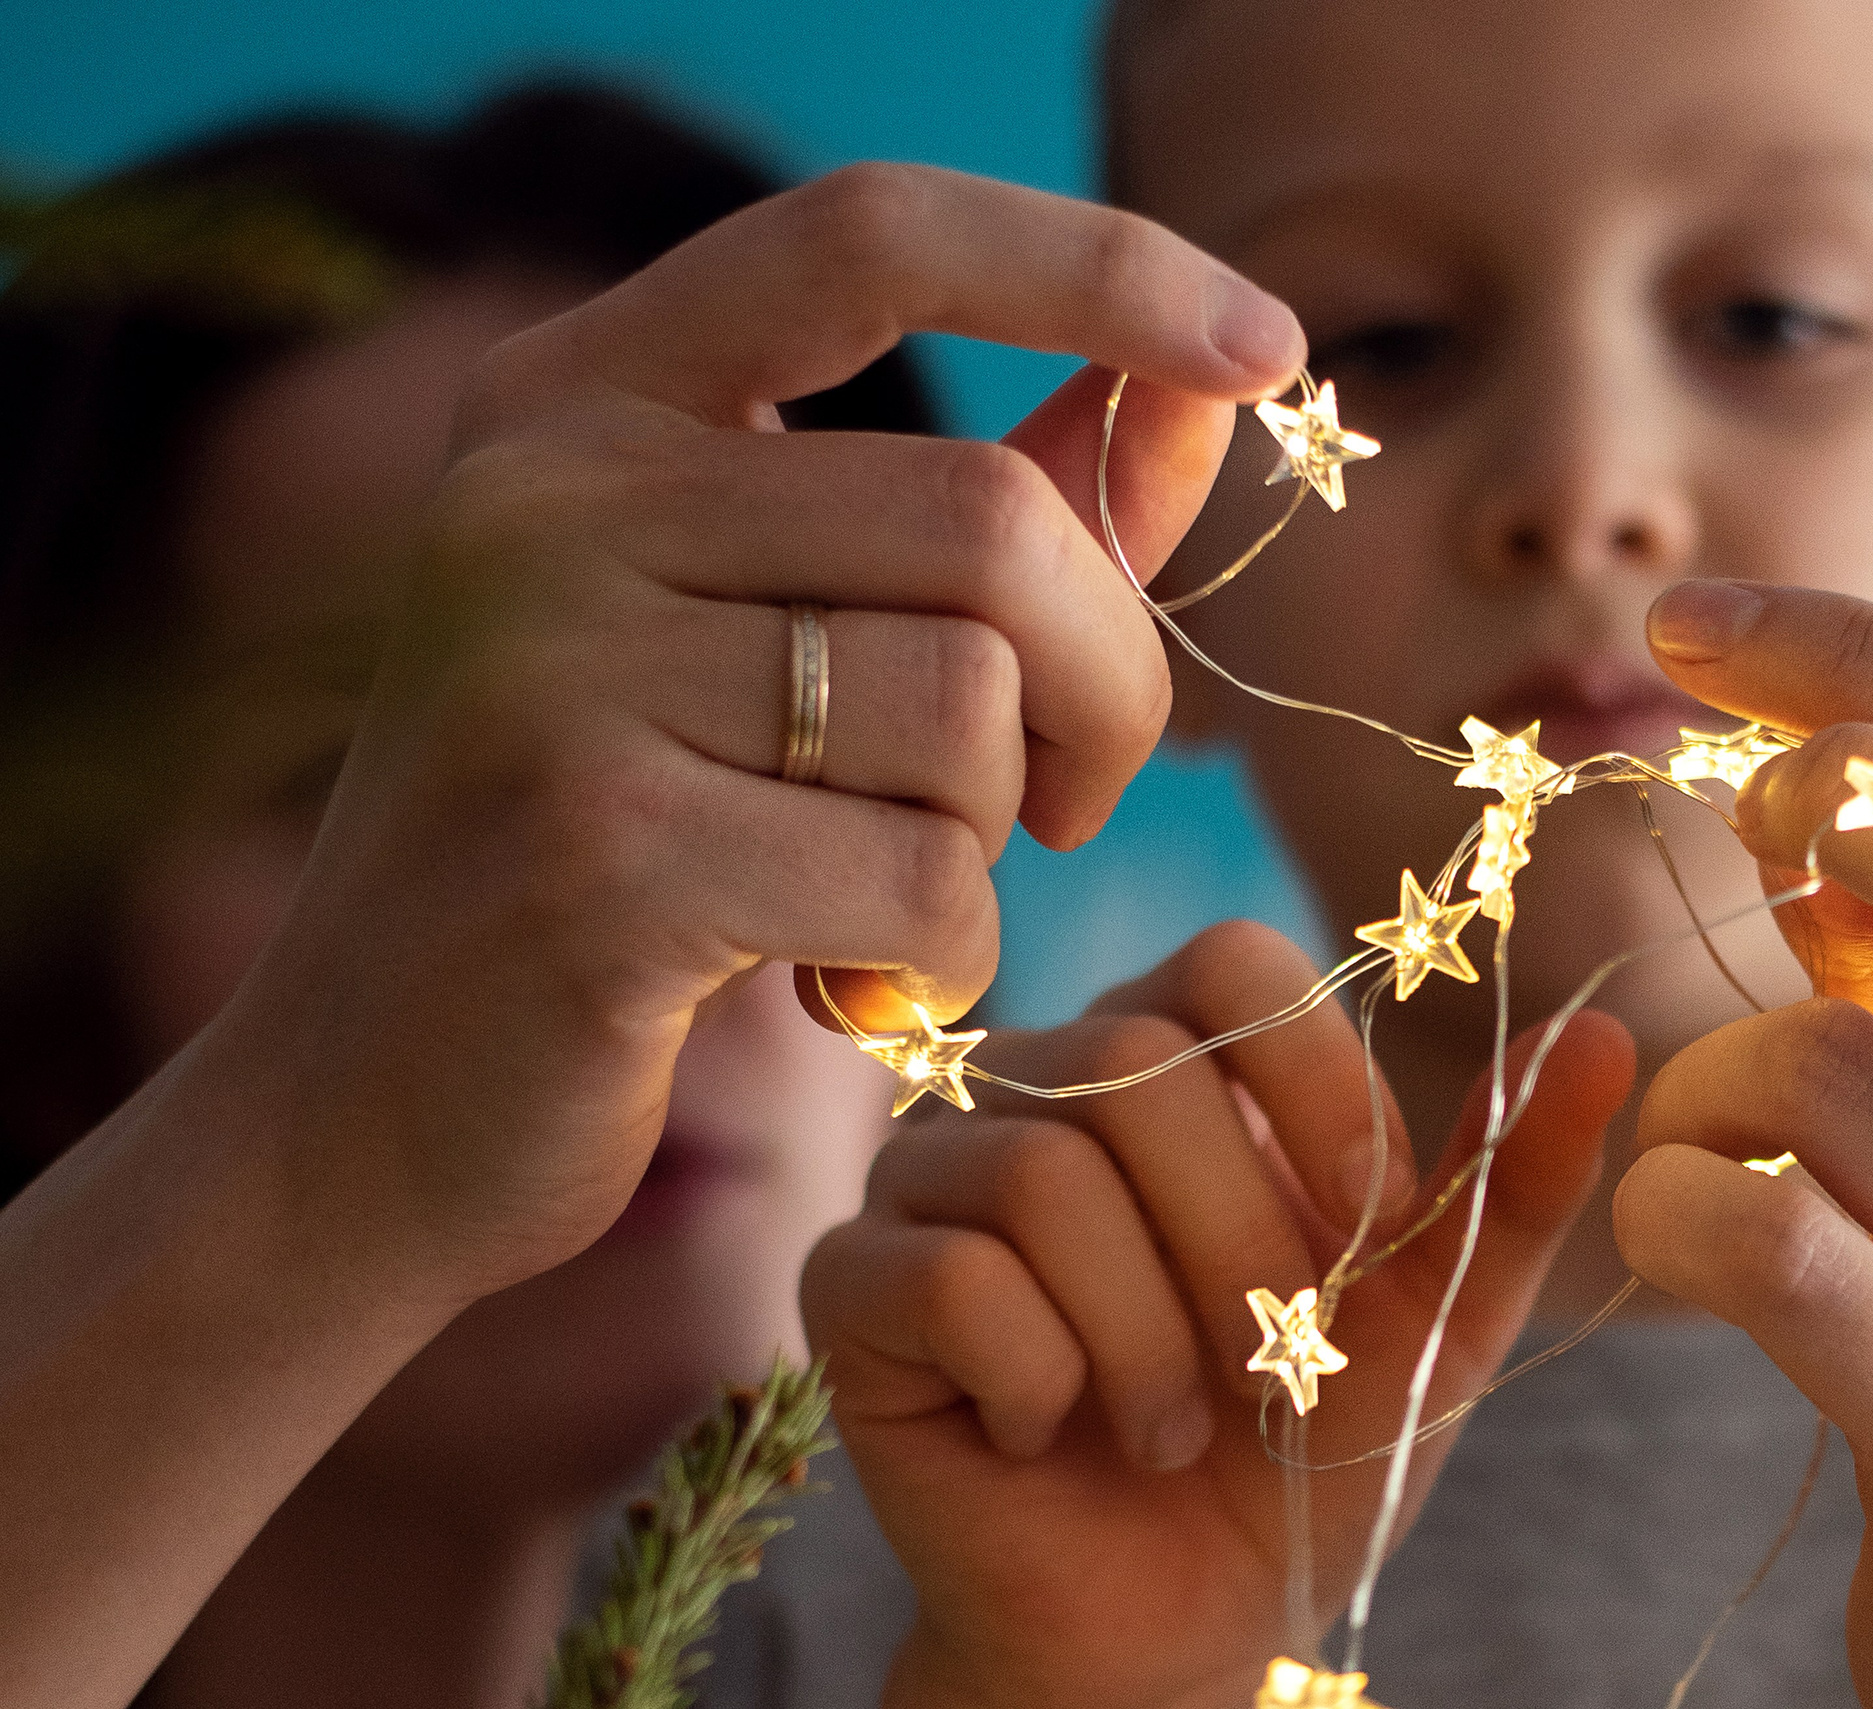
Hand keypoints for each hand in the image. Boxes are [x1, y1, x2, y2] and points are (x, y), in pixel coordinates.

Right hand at [209, 163, 1306, 1308]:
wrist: (366, 1112)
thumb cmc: (626, 858)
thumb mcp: (778, 647)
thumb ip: (988, 513)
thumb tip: (1209, 393)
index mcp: (574, 397)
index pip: (867, 237)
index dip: (1092, 264)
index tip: (1266, 341)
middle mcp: (539, 498)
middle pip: (989, 521)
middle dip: (1104, 682)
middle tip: (1072, 797)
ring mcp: (547, 673)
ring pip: (970, 707)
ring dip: (1002, 835)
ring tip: (897, 894)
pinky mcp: (597, 861)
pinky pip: (926, 877)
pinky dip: (947, 956)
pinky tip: (852, 985)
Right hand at [802, 921, 1633, 1708]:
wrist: (1171, 1629)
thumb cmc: (1299, 1453)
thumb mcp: (1434, 1318)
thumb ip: (1511, 1175)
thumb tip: (1608, 1027)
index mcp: (1174, 1054)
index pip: (1230, 958)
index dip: (1315, 1085)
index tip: (1367, 1227)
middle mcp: (1037, 1084)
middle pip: (1136, 1061)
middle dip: (1239, 1243)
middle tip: (1264, 1367)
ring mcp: (930, 1178)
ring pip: (1044, 1172)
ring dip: (1147, 1337)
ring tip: (1173, 1426)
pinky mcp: (852, 1288)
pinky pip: (947, 1275)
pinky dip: (1041, 1375)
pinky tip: (1055, 1429)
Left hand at [1614, 580, 1872, 1707]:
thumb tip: (1819, 776)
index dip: (1872, 657)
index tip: (1699, 622)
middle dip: (1850, 788)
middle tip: (1748, 818)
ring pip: (1829, 1071)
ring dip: (1708, 1083)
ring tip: (1717, 1153)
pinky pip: (1759, 1237)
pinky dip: (1673, 1210)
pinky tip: (1696, 1248)